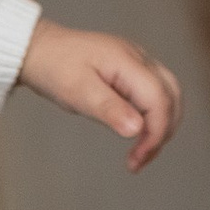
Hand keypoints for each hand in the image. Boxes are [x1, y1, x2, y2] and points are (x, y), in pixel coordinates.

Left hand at [20, 18, 182, 169]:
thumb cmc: (54, 68)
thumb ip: (109, 109)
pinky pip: (154, 93)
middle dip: (163, 132)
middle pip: (172, 97)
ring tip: (139, 154)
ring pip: (168, 95)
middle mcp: (139, 58)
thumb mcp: (77, 91)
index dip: (156, 133)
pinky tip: (136, 133)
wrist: (37, 48)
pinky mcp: (131, 69)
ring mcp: (137, 62)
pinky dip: (152, 116)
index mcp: (128, 61)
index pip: (160, 100)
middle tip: (139, 161)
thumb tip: (137, 130)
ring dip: (161, 126)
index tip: (137, 159)